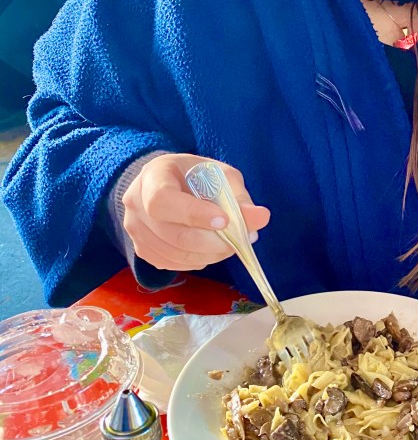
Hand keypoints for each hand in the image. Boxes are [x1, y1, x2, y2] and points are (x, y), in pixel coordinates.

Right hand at [122, 153, 270, 270]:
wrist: (168, 184)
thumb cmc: (195, 176)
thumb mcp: (219, 175)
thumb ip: (238, 196)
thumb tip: (260, 217)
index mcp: (153, 175)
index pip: (163, 200)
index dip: (194, 214)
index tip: (224, 221)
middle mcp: (135, 203)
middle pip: (171, 234)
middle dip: (211, 242)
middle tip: (240, 240)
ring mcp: (135, 230)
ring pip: (173, 254)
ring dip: (208, 255)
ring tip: (230, 244)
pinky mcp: (142, 250)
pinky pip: (172, 264)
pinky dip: (197, 261)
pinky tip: (210, 249)